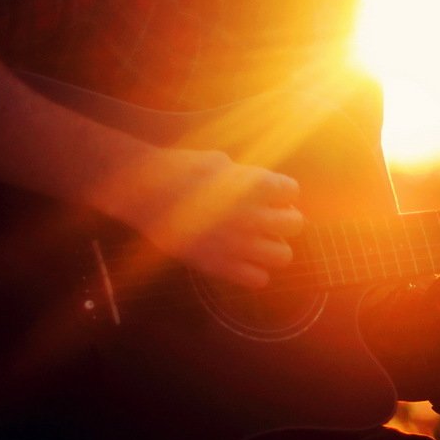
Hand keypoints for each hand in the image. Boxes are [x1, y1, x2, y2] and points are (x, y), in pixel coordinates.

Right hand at [96, 146, 303, 288]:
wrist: (144, 192)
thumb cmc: (179, 169)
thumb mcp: (218, 160)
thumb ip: (245, 175)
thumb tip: (259, 186)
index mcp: (254, 185)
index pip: (292, 191)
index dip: (282, 192)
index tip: (270, 194)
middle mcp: (252, 216)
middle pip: (295, 224)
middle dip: (285, 219)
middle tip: (267, 218)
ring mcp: (236, 243)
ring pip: (283, 256)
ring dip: (274, 247)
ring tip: (258, 242)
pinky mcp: (218, 265)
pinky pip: (258, 279)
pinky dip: (254, 271)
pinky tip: (240, 259)